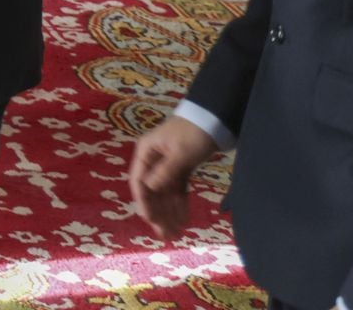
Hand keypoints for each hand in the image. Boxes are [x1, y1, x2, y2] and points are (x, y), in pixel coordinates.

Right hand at [127, 114, 218, 241]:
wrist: (213, 118)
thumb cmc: (193, 132)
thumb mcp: (180, 153)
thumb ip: (165, 172)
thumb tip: (149, 189)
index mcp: (146, 152)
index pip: (139, 181)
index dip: (143, 202)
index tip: (150, 221)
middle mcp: (153, 160)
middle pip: (152, 191)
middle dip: (158, 213)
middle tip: (166, 234)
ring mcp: (167, 165)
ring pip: (165, 193)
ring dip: (169, 212)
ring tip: (176, 233)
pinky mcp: (181, 168)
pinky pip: (177, 190)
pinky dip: (180, 204)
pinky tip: (184, 219)